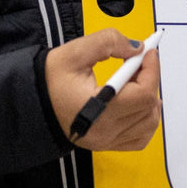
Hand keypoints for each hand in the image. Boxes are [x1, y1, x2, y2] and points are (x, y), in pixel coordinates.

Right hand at [45, 29, 161, 151]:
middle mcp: (104, 131)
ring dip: (149, 99)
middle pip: (148, 107)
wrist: (34, 101)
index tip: (149, 52)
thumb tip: (137, 48)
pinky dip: (145, 119)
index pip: (142, 94)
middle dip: (149, 79)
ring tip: (135, 81)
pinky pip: (141, 137)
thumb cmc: (51, 80)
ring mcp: (106, 141)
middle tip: (138, 63)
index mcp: (97, 109)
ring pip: (149, 123)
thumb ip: (108, 42)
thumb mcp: (74, 52)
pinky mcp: (107, 145)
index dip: (152, 70)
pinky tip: (136, 103)